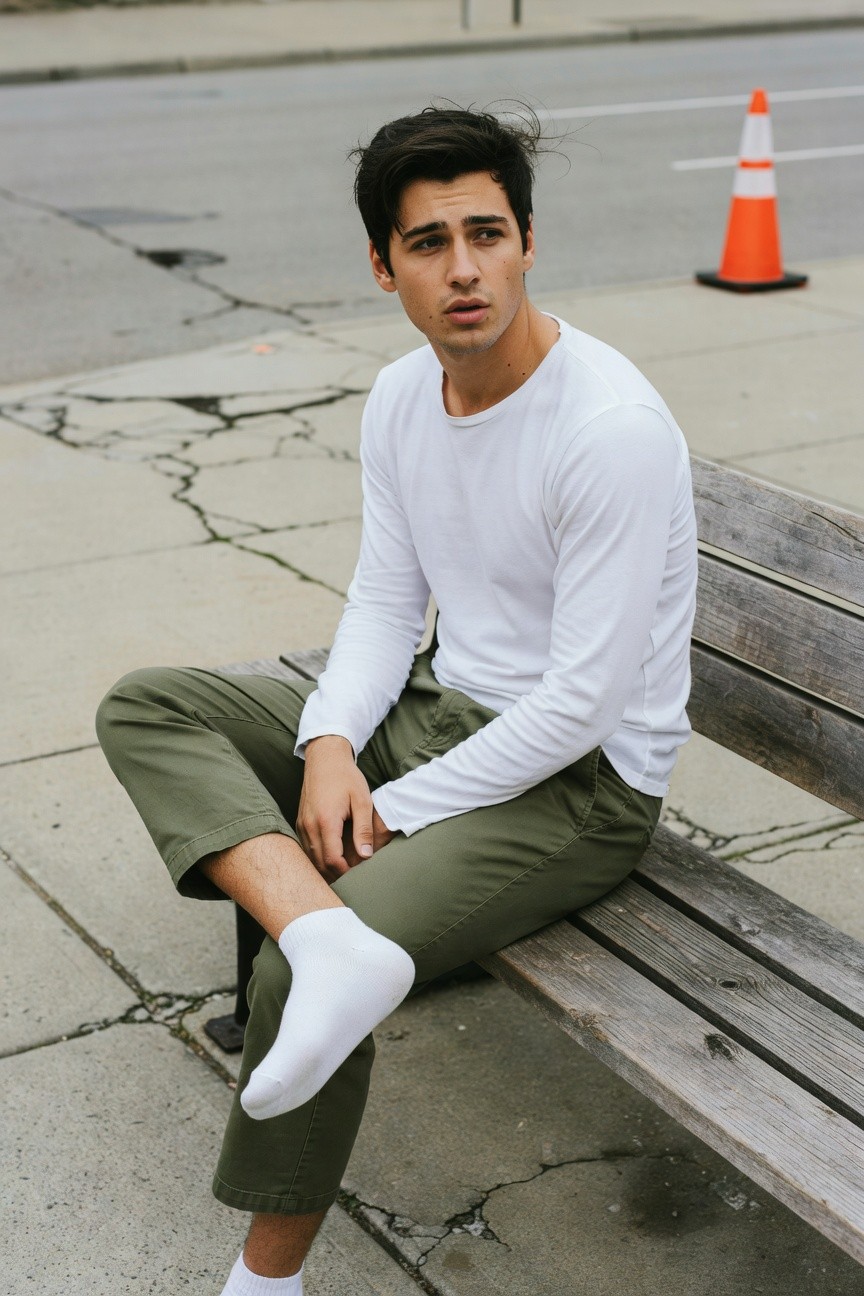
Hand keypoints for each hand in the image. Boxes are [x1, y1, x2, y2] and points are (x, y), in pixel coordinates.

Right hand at [297, 736, 391, 879]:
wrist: (324, 758)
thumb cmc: (346, 777)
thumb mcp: (362, 801)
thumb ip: (364, 830)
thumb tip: (366, 856)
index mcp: (325, 821)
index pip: (332, 860)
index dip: (345, 872)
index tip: (359, 873)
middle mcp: (309, 826)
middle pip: (319, 864)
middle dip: (336, 874)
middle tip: (353, 875)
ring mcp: (301, 825)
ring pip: (310, 858)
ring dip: (325, 867)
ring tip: (345, 868)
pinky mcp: (299, 823)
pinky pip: (306, 848)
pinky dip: (317, 857)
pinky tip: (332, 856)